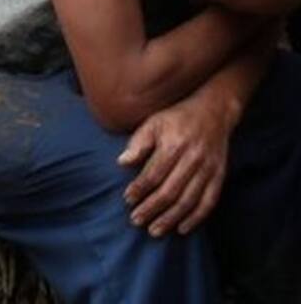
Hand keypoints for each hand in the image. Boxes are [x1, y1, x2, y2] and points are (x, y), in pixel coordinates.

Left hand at [118, 94, 233, 236]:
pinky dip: (196, 218)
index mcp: (174, 145)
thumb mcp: (153, 122)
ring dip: (170, 218)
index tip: (127, 200)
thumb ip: (138, 143)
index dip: (140, 189)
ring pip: (188, 200)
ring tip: (155, 230)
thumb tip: (121, 163)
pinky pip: (209, 202)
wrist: (213, 111)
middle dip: (152, 208)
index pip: (153, 174)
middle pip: (170, 191)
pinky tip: (182, 228)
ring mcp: (208, 169)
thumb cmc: (176, 118)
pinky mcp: (219, 176)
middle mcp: (193, 159)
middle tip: (136, 220)